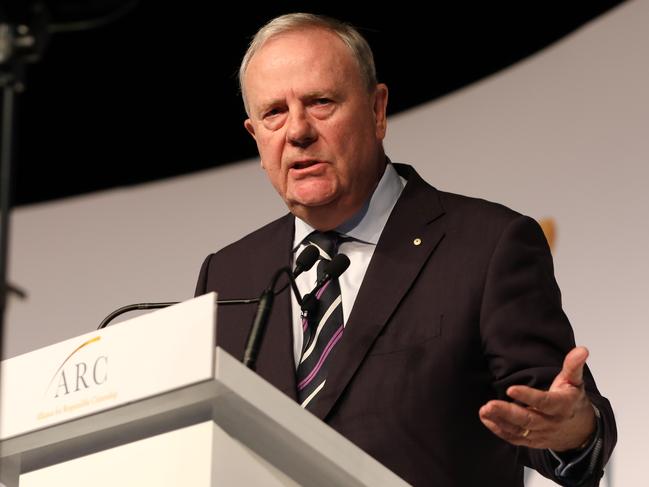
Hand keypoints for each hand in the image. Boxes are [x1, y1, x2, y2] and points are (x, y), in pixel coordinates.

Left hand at [479, 346, 596, 450]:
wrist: (580, 431)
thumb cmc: (572, 401)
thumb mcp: (575, 382)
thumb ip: (573, 366)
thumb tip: (581, 350)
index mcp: (561, 406)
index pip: (544, 402)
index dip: (528, 396)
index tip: (511, 389)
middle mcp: (550, 422)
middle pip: (528, 420)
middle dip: (507, 413)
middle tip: (489, 405)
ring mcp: (540, 433)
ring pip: (519, 430)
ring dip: (500, 421)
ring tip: (484, 411)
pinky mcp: (532, 441)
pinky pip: (515, 438)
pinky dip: (500, 430)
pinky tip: (486, 419)